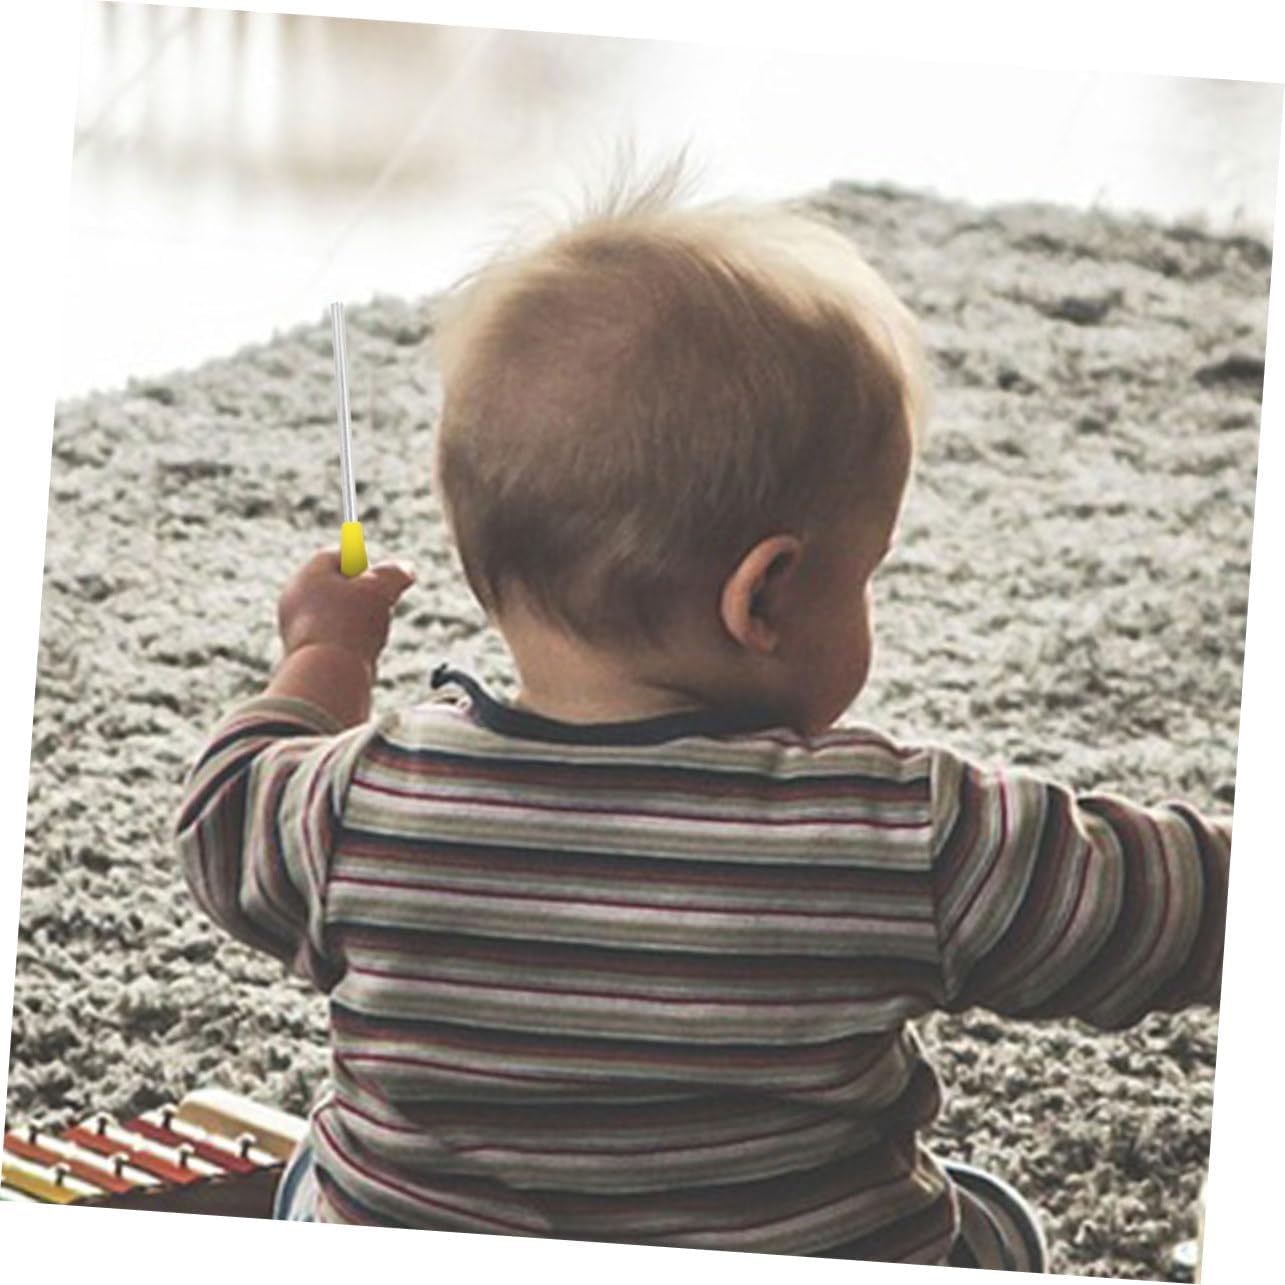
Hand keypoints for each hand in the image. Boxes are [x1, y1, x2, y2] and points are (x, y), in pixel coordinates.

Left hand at [276, 548, 415, 671]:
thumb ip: (395, 574)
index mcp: (308, 575)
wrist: (325, 676)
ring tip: (373, 635)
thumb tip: (406, 570)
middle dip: (364, 595)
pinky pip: (331, 639)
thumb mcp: (381, 590)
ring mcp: (295, 628)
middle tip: (383, 606)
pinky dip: (350, 643)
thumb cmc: (351, 626)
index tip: (382, 579)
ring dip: (359, 621)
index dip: (365, 564)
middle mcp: (295, 598)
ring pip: (335, 614)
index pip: (339, 557)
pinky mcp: (302, 654)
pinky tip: (361, 654)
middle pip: (336, 586)